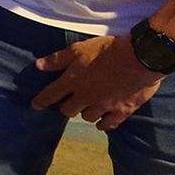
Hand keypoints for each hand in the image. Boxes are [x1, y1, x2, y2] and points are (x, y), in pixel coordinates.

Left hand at [31, 34, 165, 130]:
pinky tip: (103, 121)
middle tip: (69, 101)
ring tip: (88, 105)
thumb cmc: (108, 50)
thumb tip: (38, 66)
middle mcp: (86, 96)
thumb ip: (58, 59)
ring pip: (88, 117)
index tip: (35, 105)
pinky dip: (103, 124)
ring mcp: (104, 105)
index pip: (51, 94)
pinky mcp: (122, 111)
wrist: (140, 57)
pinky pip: (109, 125)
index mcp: (73, 81)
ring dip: (85, 112)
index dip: (41, 101)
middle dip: (66, 106)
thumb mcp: (79, 49)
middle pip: (68, 110)